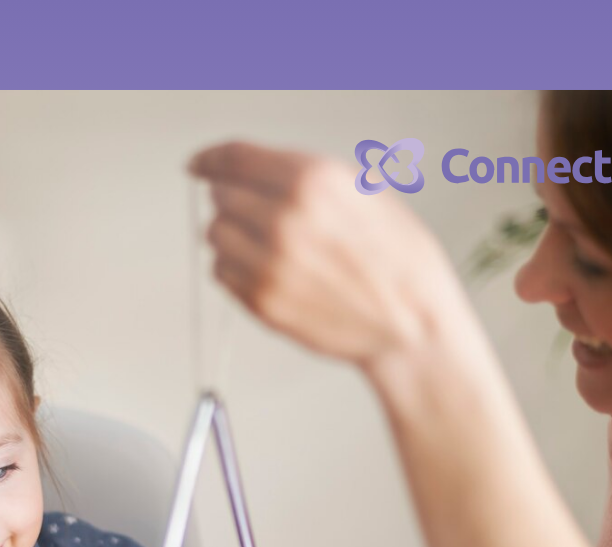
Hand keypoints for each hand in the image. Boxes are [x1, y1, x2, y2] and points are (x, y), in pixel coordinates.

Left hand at [189, 140, 473, 373]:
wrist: (412, 324)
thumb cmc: (398, 260)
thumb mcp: (364, 190)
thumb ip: (303, 175)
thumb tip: (253, 168)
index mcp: (312, 181)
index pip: (235, 159)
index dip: (211, 158)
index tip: (199, 164)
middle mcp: (284, 219)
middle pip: (221, 196)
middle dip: (236, 201)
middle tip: (263, 216)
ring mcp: (269, 264)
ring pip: (214, 235)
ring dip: (233, 236)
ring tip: (272, 247)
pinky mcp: (261, 301)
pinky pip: (221, 273)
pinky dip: (236, 270)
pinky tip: (272, 272)